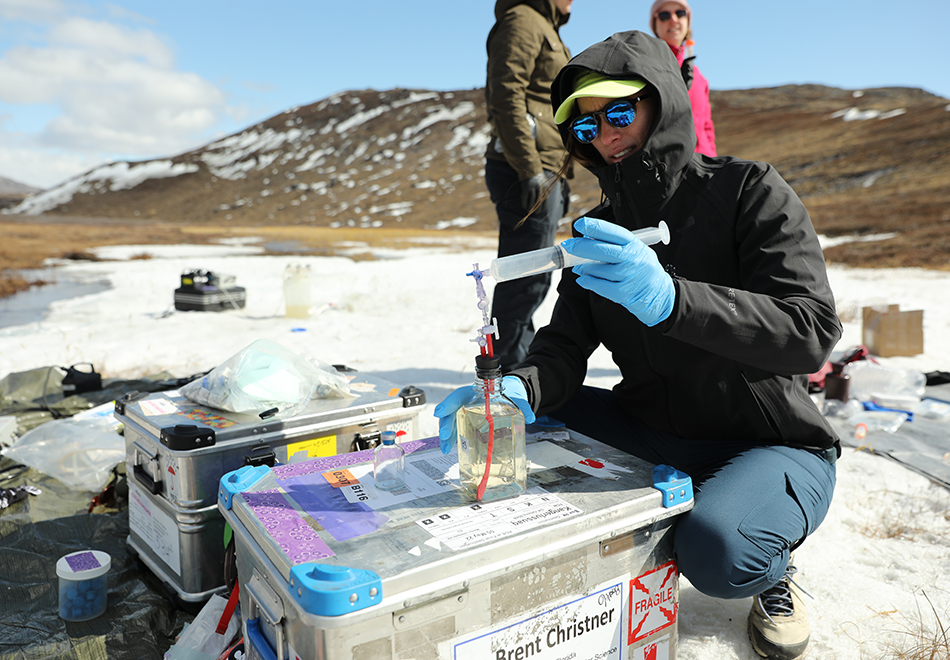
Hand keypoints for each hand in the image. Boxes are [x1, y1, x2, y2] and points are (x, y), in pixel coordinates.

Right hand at [433, 376, 534, 453]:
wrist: (508, 394)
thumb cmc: (508, 393)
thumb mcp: (516, 398)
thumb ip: (522, 406)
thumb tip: (531, 417)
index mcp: (475, 392)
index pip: (458, 396)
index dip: (448, 404)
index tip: (439, 412)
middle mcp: (467, 401)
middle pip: (451, 411)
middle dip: (446, 424)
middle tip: (445, 437)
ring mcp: (465, 411)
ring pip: (452, 421)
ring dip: (447, 435)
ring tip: (445, 447)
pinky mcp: (467, 421)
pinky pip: (457, 428)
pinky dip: (453, 438)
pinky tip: (451, 448)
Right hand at [520, 172, 546, 210]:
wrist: (530, 169)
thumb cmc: (537, 178)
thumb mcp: (544, 183)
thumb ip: (545, 191)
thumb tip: (544, 202)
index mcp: (545, 187)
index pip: (545, 200)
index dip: (543, 206)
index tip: (541, 211)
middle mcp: (540, 188)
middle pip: (539, 201)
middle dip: (537, 209)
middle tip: (536, 214)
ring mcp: (533, 188)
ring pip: (532, 200)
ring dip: (531, 207)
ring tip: (529, 211)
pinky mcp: (526, 187)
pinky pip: (525, 198)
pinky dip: (525, 203)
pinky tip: (525, 207)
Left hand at [560, 217, 674, 326]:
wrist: (659, 293)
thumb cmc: (640, 267)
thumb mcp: (634, 250)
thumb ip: (613, 245)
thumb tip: (585, 241)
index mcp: (634, 244)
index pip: (613, 232)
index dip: (595, 227)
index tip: (580, 224)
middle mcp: (632, 258)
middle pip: (602, 250)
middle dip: (581, 247)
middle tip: (568, 245)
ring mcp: (628, 276)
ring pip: (598, 270)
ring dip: (583, 268)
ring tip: (579, 267)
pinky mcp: (623, 292)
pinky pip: (599, 286)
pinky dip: (588, 281)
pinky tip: (583, 279)